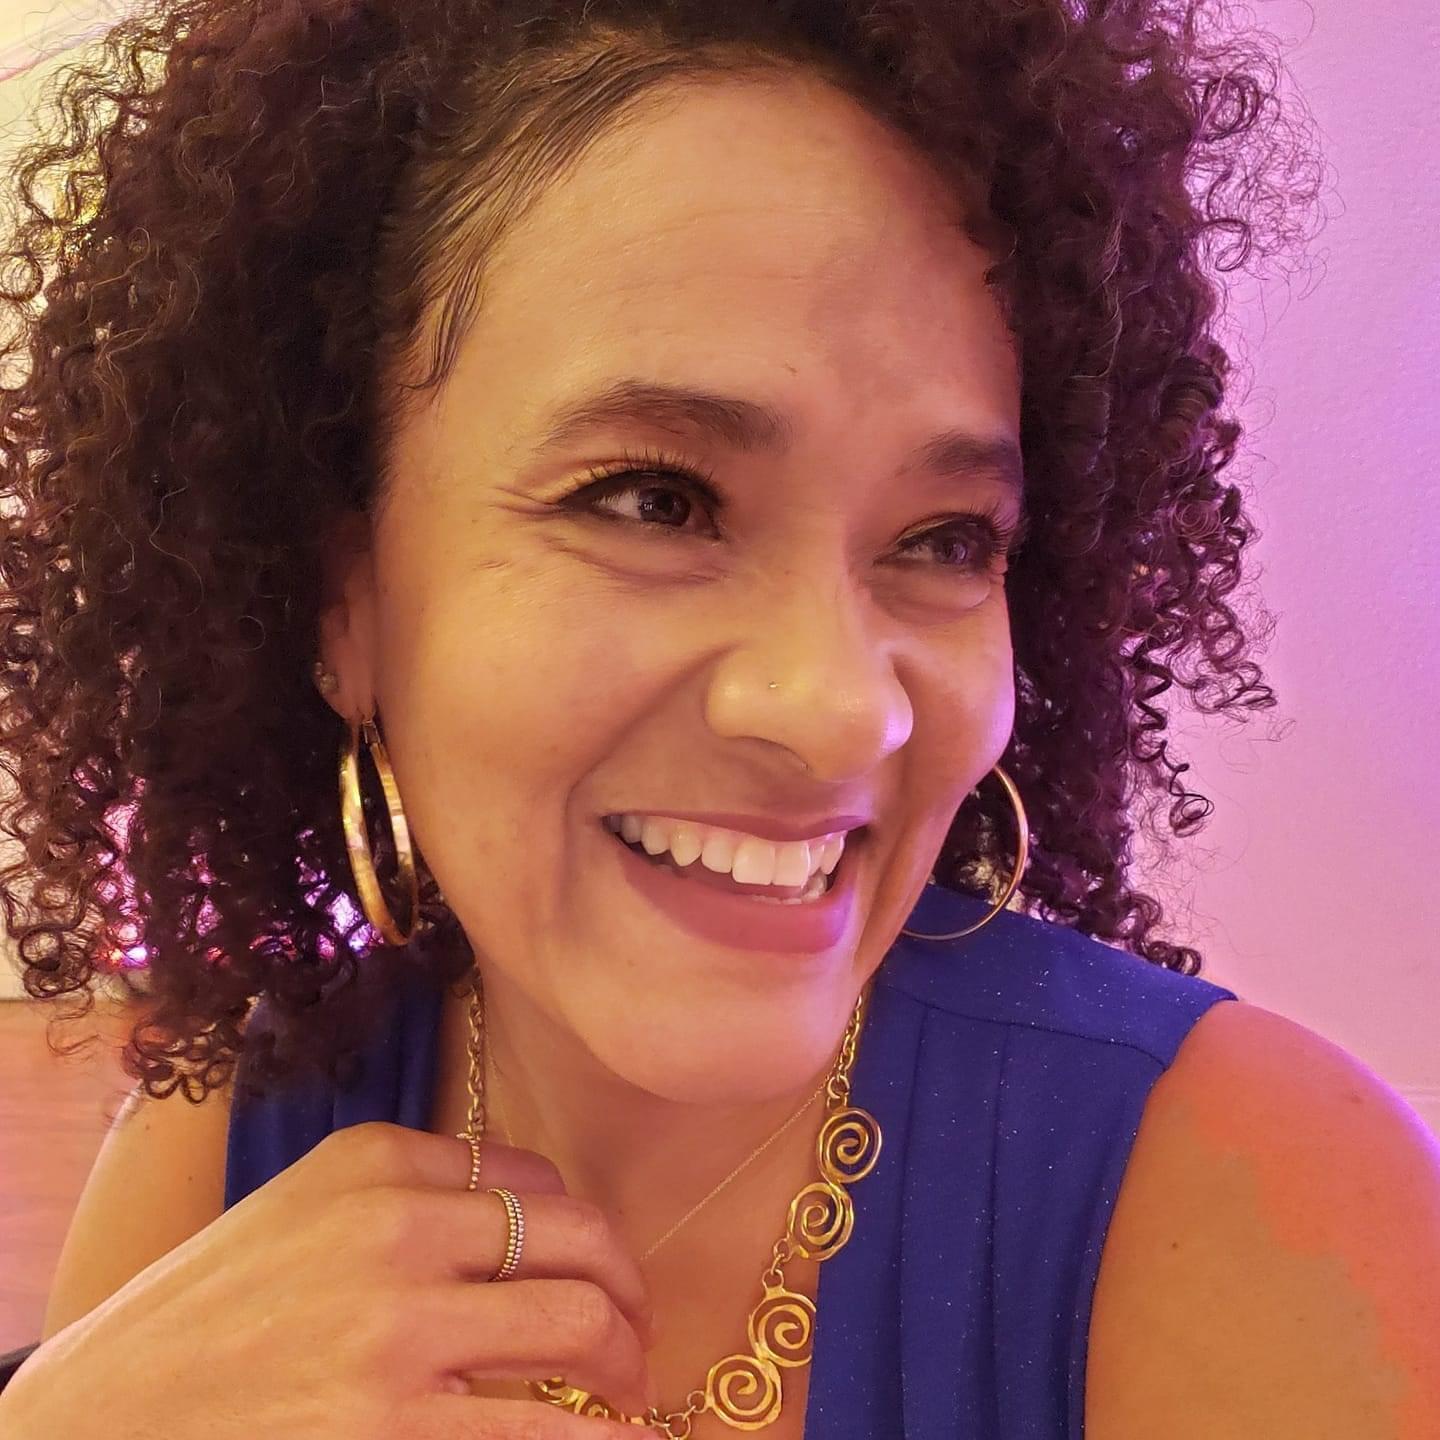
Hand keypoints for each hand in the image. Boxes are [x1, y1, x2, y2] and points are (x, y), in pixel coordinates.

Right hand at [3, 1121, 656, 1437]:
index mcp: (372, 1164)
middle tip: (636, 1332)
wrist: (100, 1421)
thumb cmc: (206, 1318)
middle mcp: (393, 1230)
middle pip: (577, 1239)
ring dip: (625, 1363)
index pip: (531, 1176)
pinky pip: (541, 1433)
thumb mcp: (299, 1212)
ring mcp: (396, 1335)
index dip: (577, 1230)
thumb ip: (407, 1196)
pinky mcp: (394, 1434)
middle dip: (628, 1288)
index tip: (589, 1268)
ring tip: (630, 1394)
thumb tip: (529, 1217)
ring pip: (578, 1326)